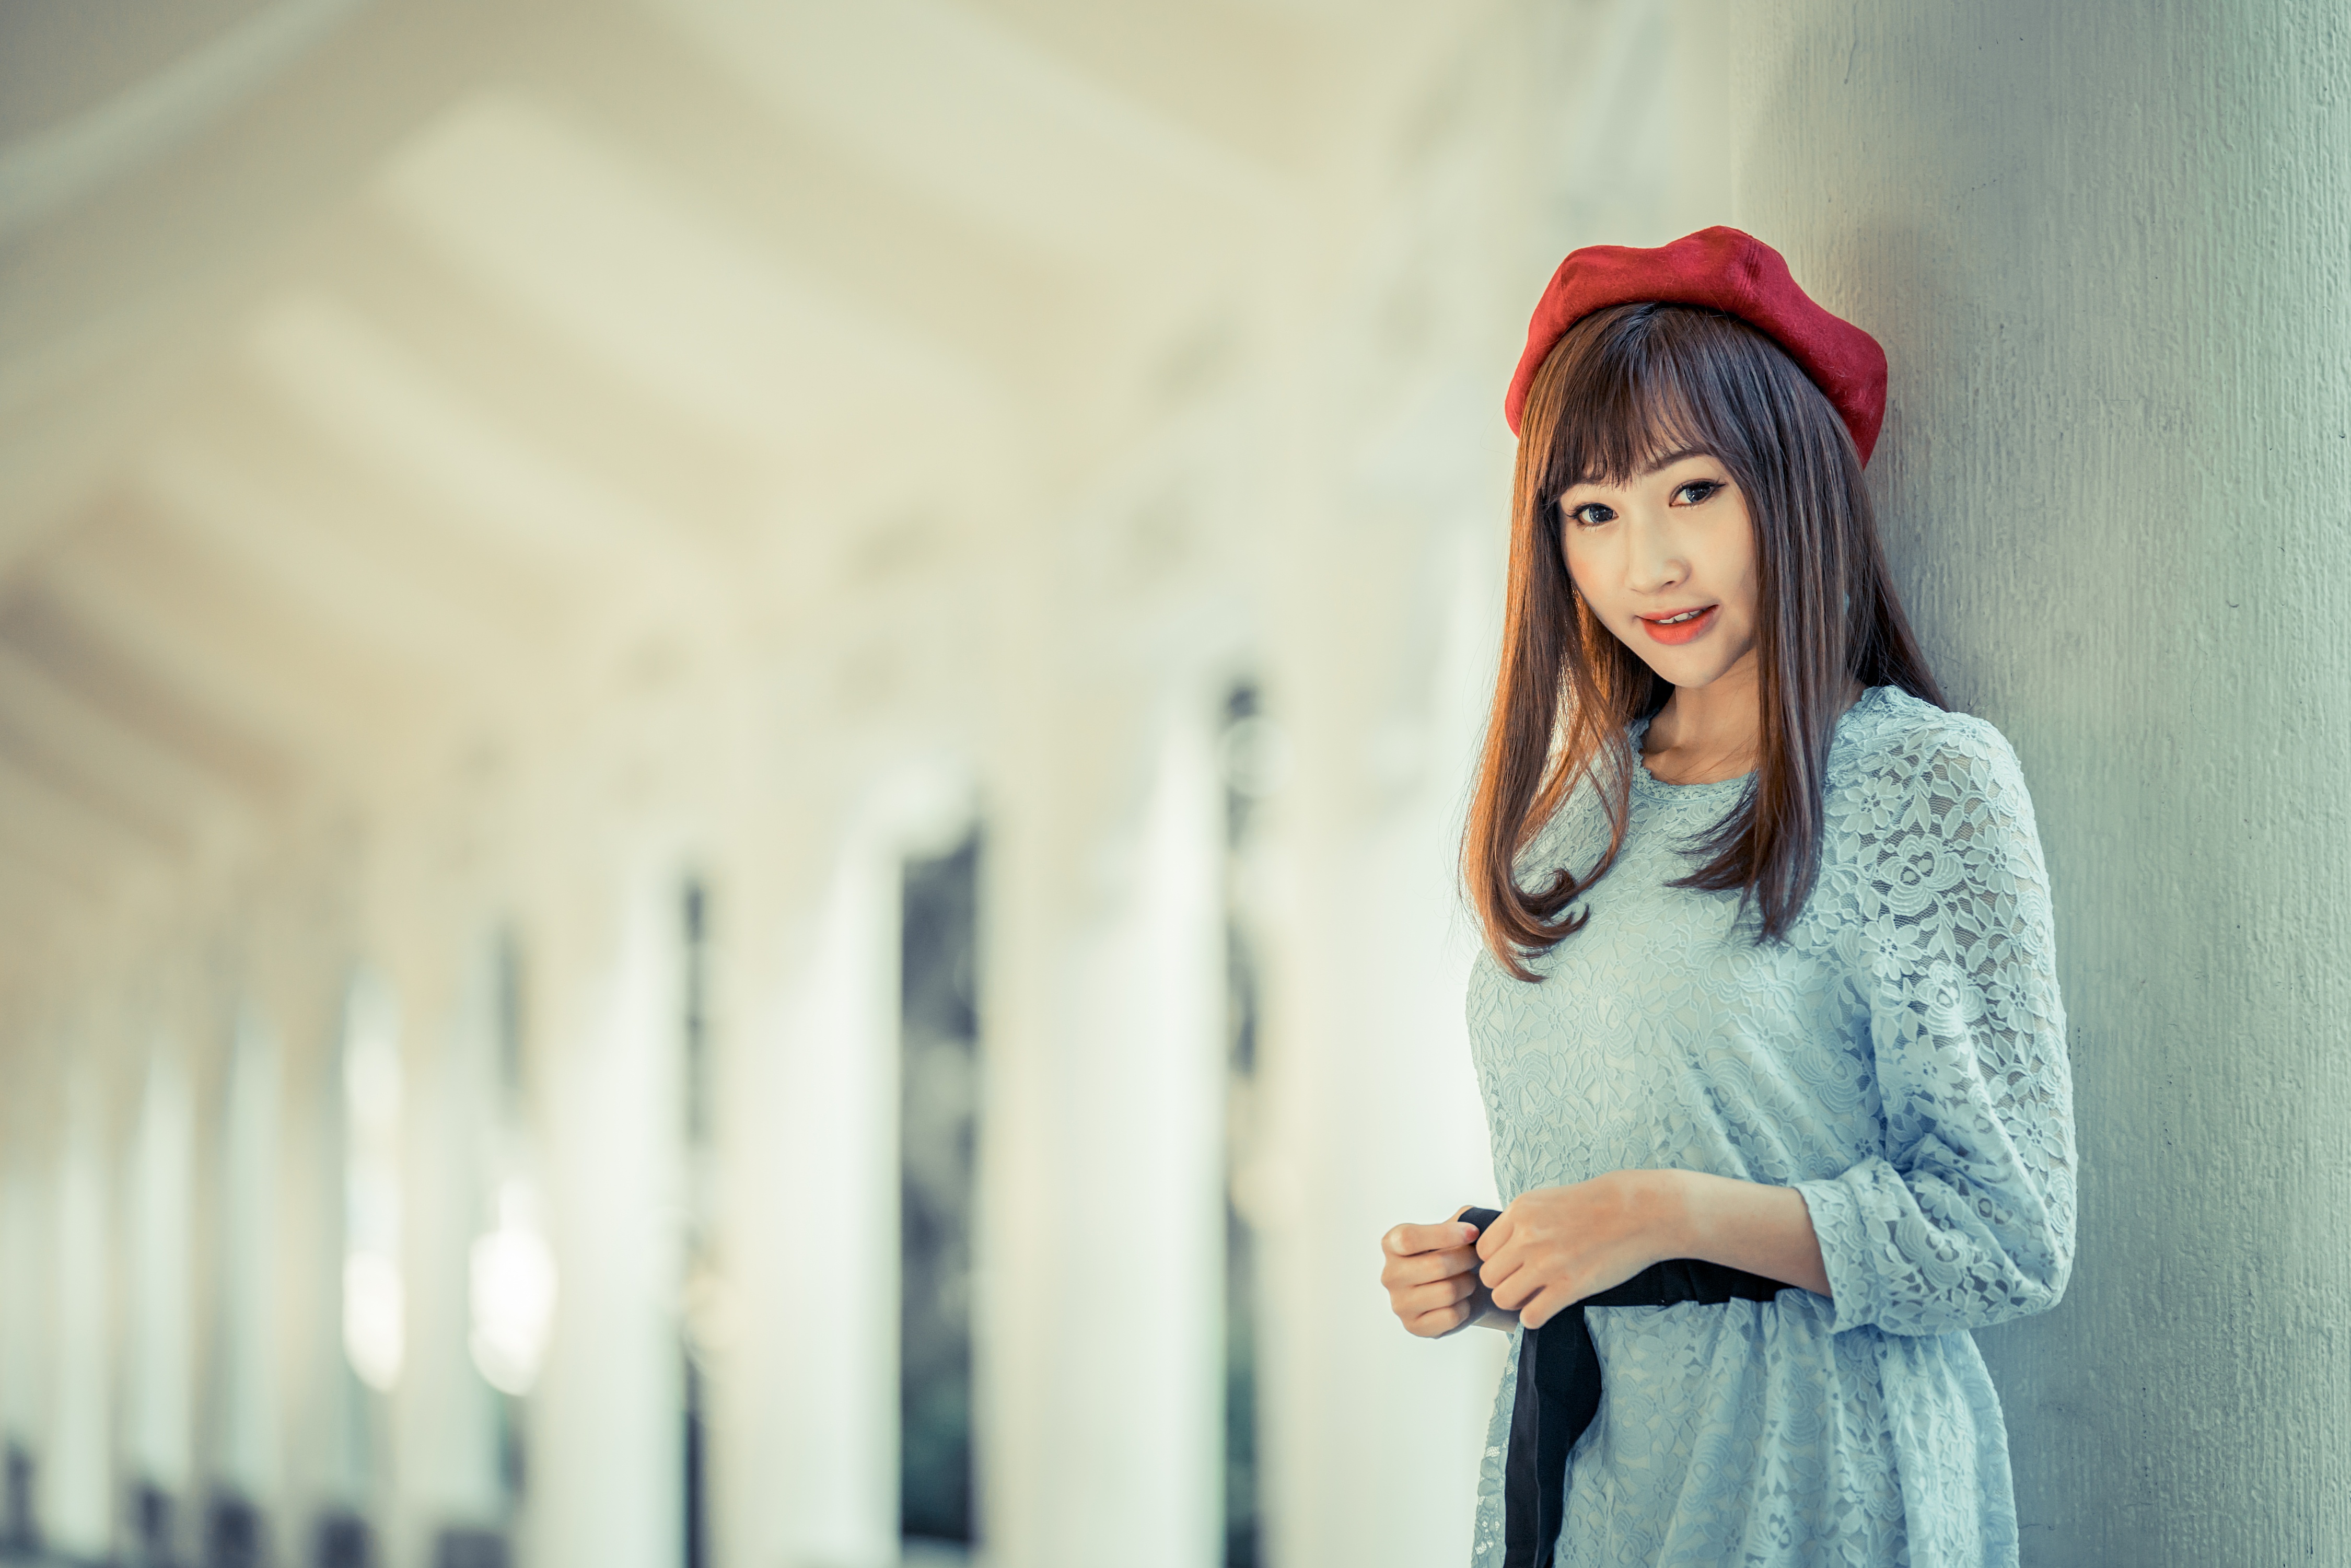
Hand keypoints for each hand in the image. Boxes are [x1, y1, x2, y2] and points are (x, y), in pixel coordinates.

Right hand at [1379, 1206, 1491, 1337]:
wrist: (1461, 1289)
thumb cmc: (1455, 1254)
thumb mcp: (1454, 1228)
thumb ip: (1462, 1218)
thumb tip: (1474, 1224)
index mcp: (1391, 1244)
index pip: (1409, 1238)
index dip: (1446, 1234)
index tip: (1473, 1233)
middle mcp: (1389, 1275)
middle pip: (1435, 1266)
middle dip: (1466, 1259)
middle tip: (1475, 1257)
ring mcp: (1399, 1304)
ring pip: (1447, 1292)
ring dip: (1467, 1284)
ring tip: (1468, 1279)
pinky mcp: (1414, 1327)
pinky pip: (1450, 1316)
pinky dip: (1465, 1308)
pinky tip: (1461, 1301)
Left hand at [1476, 1171, 1683, 1329]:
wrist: (1640, 1211)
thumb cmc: (1599, 1203)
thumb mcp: (1549, 1198)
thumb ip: (1523, 1220)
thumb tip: (1504, 1244)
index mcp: (1520, 1211)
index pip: (1482, 1250)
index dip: (1496, 1261)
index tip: (1513, 1264)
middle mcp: (1527, 1237)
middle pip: (1488, 1276)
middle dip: (1504, 1282)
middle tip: (1523, 1283)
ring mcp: (1546, 1263)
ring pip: (1503, 1298)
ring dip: (1516, 1302)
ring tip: (1534, 1296)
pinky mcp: (1568, 1287)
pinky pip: (1531, 1317)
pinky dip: (1535, 1318)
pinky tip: (1547, 1308)